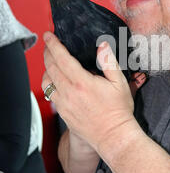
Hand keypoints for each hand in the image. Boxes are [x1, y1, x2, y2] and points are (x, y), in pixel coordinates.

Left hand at [42, 32, 142, 158]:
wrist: (113, 136)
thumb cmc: (118, 112)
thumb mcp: (120, 83)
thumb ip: (109, 62)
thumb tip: (103, 46)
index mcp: (82, 82)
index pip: (61, 58)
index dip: (53, 44)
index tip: (49, 36)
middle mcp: (69, 92)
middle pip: (50, 67)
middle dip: (47, 53)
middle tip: (49, 45)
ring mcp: (64, 103)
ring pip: (46, 81)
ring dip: (46, 69)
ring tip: (51, 63)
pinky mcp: (63, 113)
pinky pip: (50, 94)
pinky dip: (50, 84)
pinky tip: (57, 82)